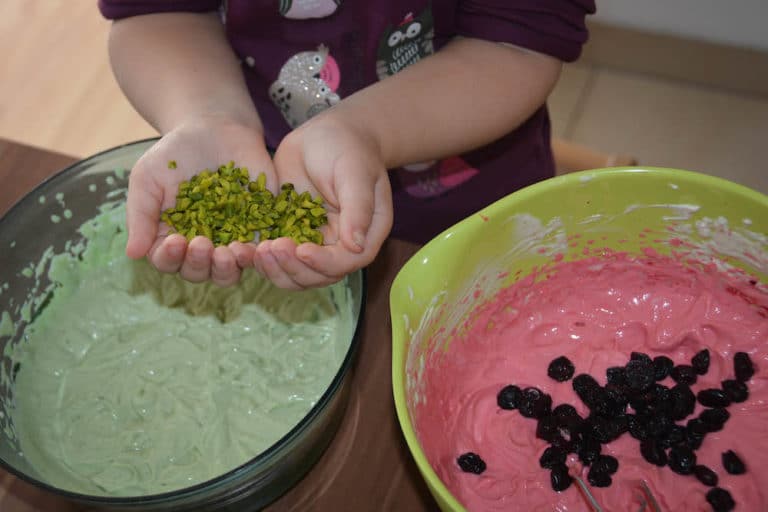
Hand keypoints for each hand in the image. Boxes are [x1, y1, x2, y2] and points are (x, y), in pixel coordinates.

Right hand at [125, 114, 275, 286]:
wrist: (217, 127)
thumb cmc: (176, 153)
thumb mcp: (148, 177)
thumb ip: (141, 215)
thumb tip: (132, 254)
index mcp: (170, 238)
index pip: (167, 261)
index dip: (170, 258)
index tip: (177, 241)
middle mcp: (200, 246)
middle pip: (199, 272)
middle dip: (200, 264)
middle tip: (203, 244)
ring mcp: (230, 240)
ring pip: (229, 272)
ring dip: (228, 268)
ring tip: (231, 251)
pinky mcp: (258, 230)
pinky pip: (259, 253)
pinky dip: (256, 255)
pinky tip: (254, 247)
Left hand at [254, 113, 392, 288]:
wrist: (326, 133)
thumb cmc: (348, 148)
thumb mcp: (355, 174)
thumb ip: (358, 209)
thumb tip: (356, 246)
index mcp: (364, 236)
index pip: (344, 262)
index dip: (323, 262)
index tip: (301, 249)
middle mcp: (339, 247)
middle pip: (317, 275)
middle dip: (293, 268)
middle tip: (271, 248)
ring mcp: (312, 242)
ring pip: (294, 273)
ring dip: (274, 269)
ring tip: (257, 250)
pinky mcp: (288, 233)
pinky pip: (274, 257)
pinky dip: (259, 258)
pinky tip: (243, 248)